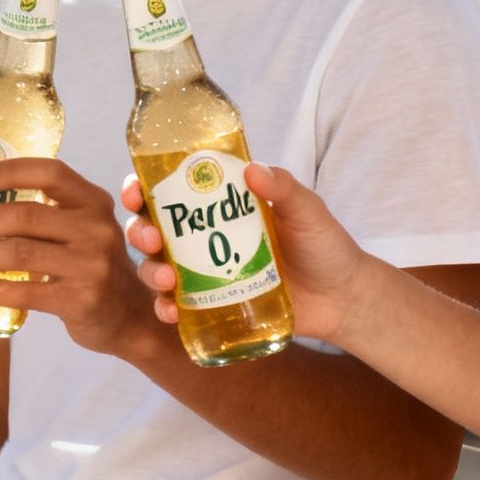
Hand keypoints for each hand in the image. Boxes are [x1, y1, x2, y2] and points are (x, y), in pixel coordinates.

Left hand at [0, 156, 157, 359]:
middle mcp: (96, 228)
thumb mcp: (71, 227)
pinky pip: (25, 293)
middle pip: (25, 216)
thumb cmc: (86, 262)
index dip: (12, 172)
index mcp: (92, 201)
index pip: (51, 173)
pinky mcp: (81, 301)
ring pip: (19, 254)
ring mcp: (91, 266)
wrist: (128, 316)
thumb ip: (24, 201)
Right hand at [123, 162, 368, 341]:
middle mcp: (204, 237)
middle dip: (139, 230)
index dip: (144, 188)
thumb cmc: (325, 246)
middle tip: (149, 239)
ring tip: (165, 278)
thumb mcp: (307, 211)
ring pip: (157, 267)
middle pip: (153, 228)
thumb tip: (252, 169)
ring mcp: (205, 273)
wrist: (344, 299)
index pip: (171, 190)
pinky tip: (170, 311)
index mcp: (220, 206)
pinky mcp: (212, 306)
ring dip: (149, 270)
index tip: (136, 191)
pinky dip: (165, 307)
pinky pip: (177, 305)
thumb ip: (284, 189)